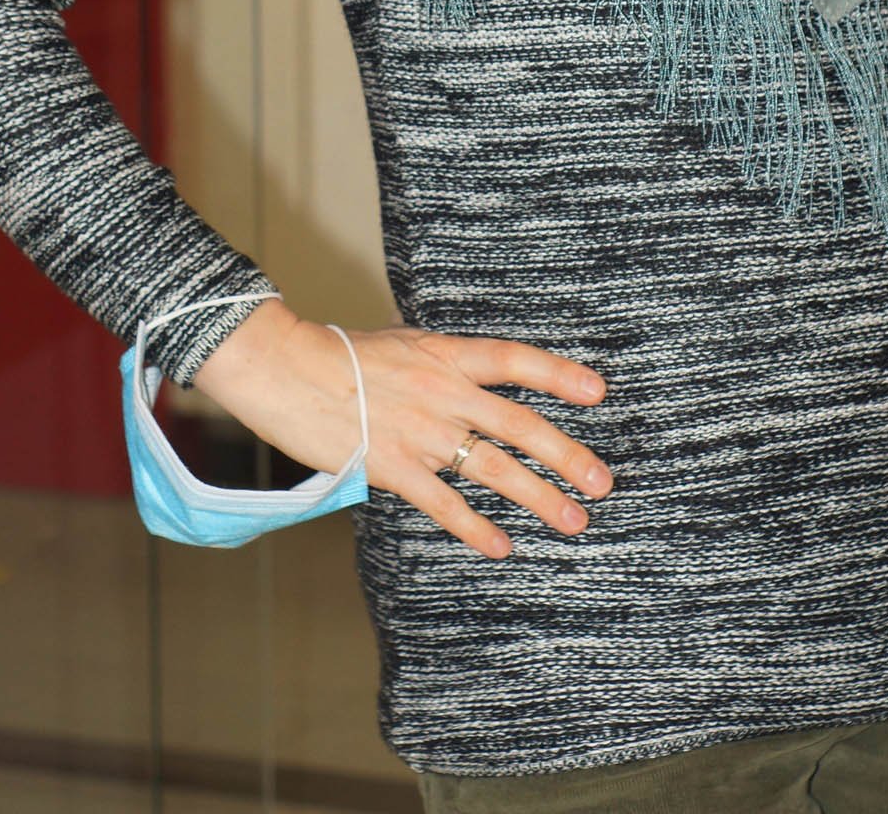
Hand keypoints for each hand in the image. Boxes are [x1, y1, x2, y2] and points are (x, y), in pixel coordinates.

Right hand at [192, 296, 612, 559]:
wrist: (285, 369)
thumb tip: (466, 372)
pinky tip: (501, 546)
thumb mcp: (400, 341)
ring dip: (538, 498)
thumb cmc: (338, 352)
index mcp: (445, 354)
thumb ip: (438, 359)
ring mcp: (421, 432)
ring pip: (494, 469)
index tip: (598, 392)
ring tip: (572, 520)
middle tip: (602, 483)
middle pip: (519, 425)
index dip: (559, 375)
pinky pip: (445, 505)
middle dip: (566, 456)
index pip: (515, 361)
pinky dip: (476, 528)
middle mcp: (443, 392)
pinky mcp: (393, 467)